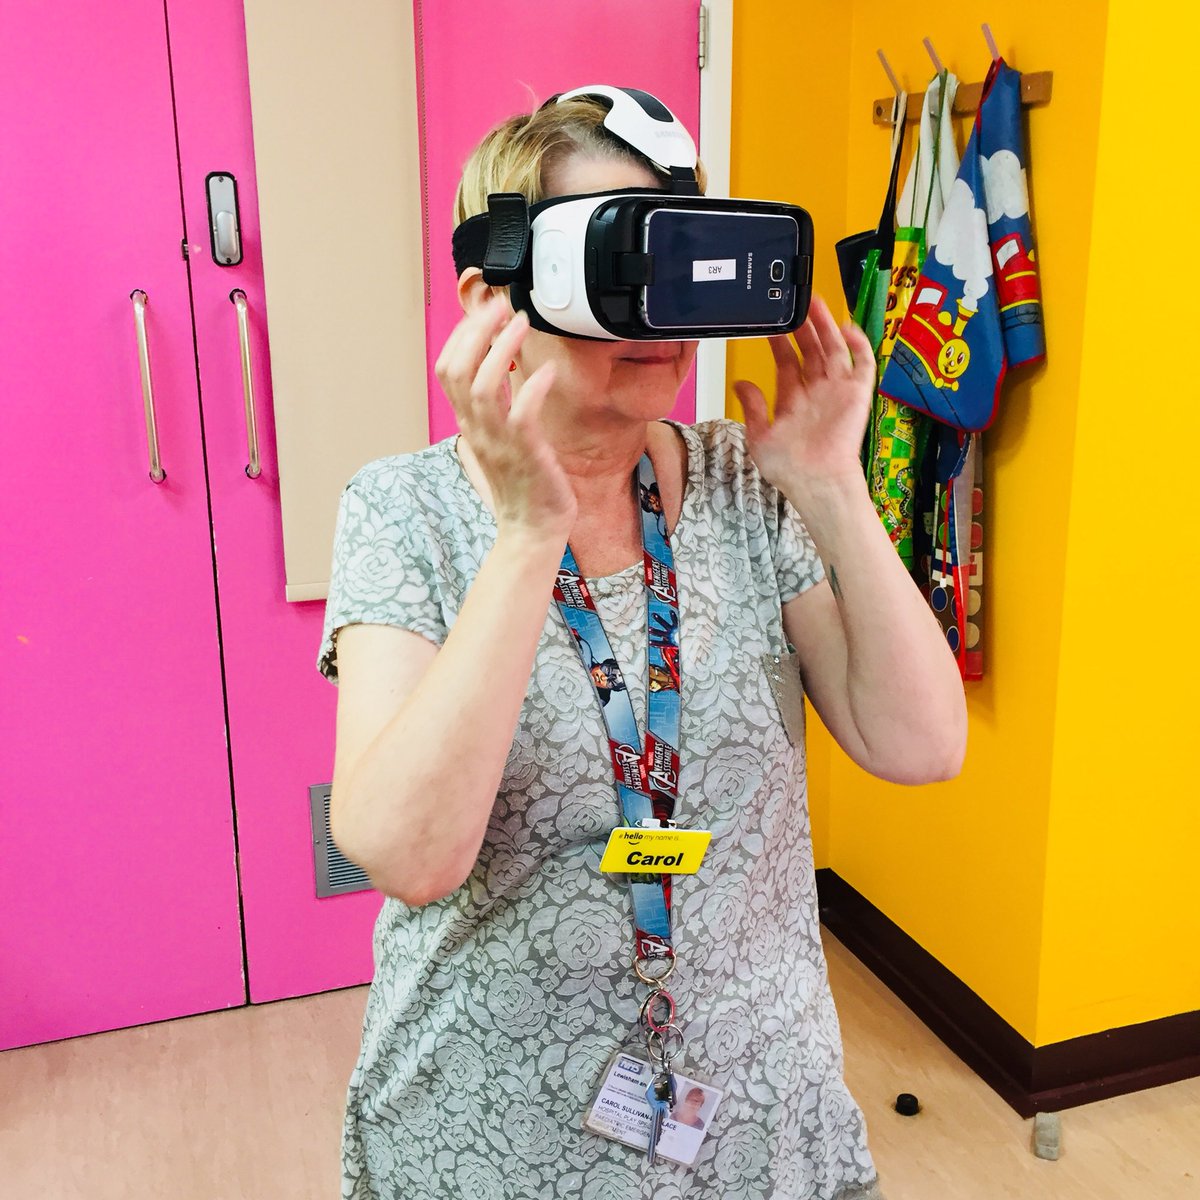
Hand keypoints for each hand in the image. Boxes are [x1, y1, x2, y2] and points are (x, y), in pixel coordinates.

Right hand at [435, 296, 576, 543]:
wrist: (532, 530)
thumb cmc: (525, 482)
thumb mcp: (502, 437)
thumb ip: (498, 405)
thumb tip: (503, 366)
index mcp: (470, 423)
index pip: (447, 369)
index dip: (461, 335)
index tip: (484, 310)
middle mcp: (477, 429)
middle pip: (458, 370)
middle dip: (476, 330)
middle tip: (501, 306)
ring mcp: (499, 442)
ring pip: (484, 386)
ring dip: (502, 349)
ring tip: (522, 325)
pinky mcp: (526, 454)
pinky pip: (522, 414)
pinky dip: (533, 387)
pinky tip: (547, 371)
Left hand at [733, 295, 875, 492]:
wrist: (816, 481)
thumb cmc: (788, 467)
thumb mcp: (760, 436)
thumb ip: (753, 407)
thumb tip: (740, 383)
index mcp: (793, 399)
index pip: (787, 362)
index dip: (780, 342)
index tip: (771, 323)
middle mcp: (816, 391)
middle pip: (811, 349)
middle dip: (803, 326)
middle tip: (794, 302)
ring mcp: (838, 390)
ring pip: (834, 348)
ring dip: (826, 326)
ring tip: (816, 302)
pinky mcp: (858, 393)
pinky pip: (863, 364)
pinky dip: (858, 344)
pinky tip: (845, 327)